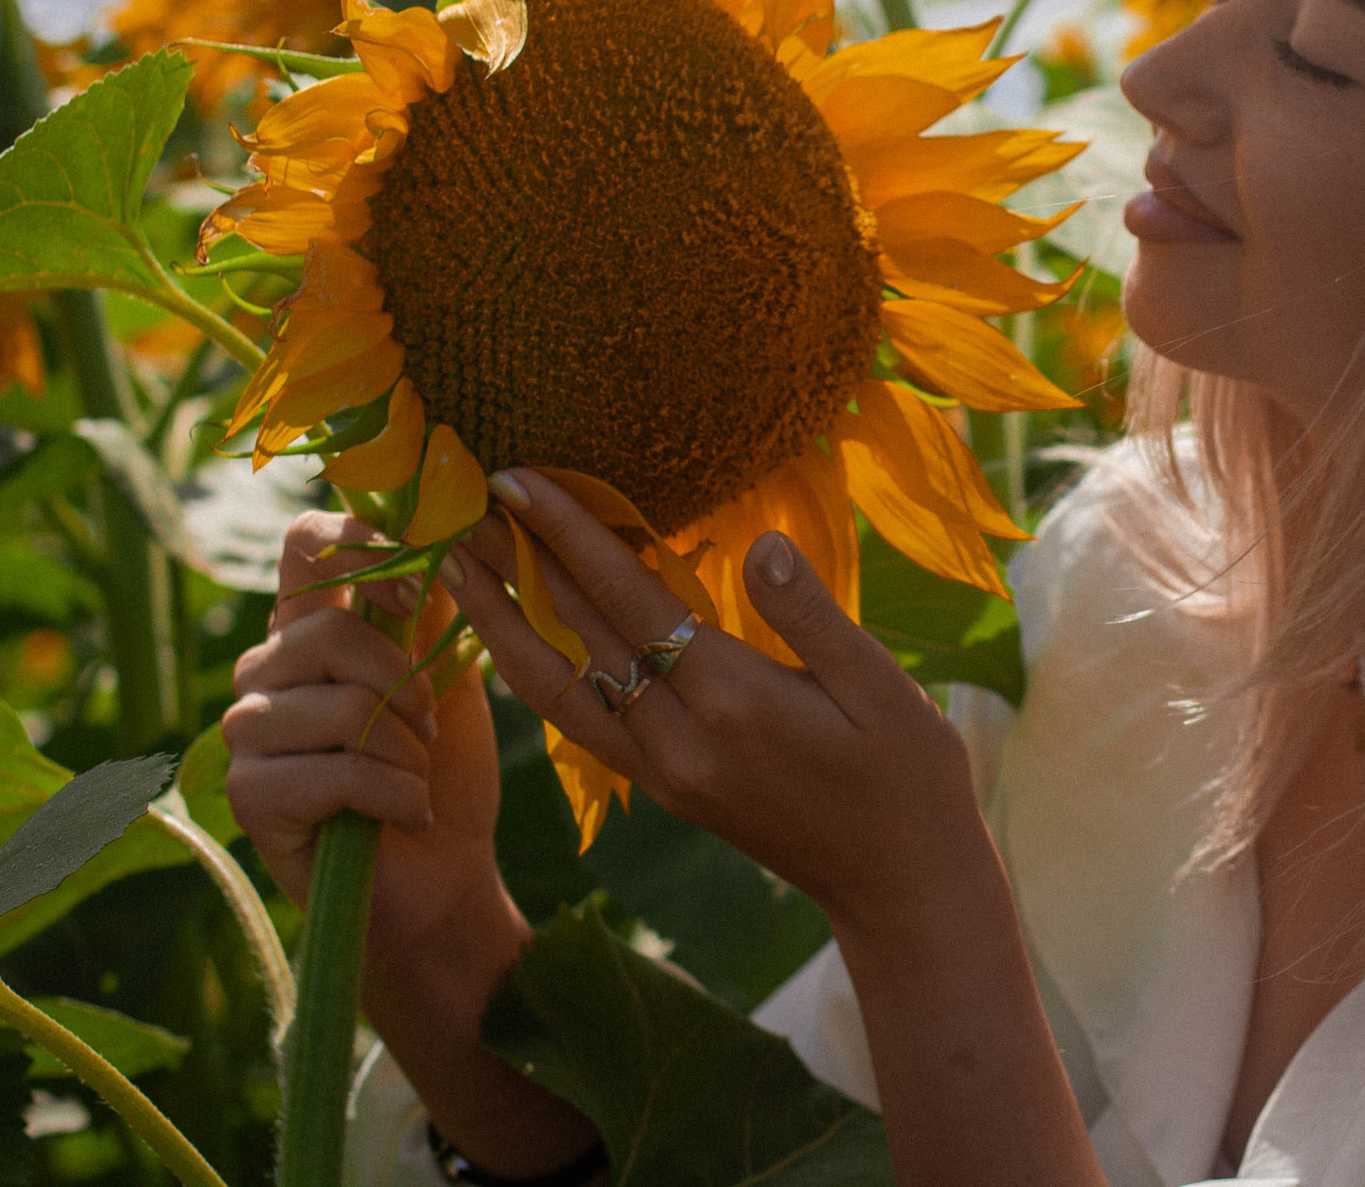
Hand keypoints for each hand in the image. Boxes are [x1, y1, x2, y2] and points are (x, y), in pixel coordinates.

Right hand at [224, 512, 517, 976]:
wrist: (445, 878)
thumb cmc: (444, 768)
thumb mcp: (449, 670)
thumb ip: (431, 600)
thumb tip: (437, 522)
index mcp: (311, 626)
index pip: (305, 542)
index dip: (362, 546)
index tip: (418, 593)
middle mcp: (266, 669)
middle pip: (328, 629)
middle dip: (404, 685)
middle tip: (429, 729)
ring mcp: (248, 733)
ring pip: (336, 705)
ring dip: (403, 750)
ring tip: (415, 778)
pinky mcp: (249, 795)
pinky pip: (333, 771)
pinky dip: (393, 796)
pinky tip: (405, 816)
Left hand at [452, 469, 988, 933]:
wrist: (900, 887)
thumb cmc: (910, 776)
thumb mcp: (884, 687)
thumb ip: (813, 615)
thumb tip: (759, 545)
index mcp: (733, 701)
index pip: (630, 599)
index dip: (570, 534)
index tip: (519, 478)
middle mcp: (678, 740)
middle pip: (576, 637)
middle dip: (516, 564)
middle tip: (460, 500)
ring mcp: (662, 771)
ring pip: (559, 688)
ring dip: (501, 624)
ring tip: (455, 565)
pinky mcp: (663, 788)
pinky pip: (580, 720)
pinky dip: (538, 670)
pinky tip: (514, 637)